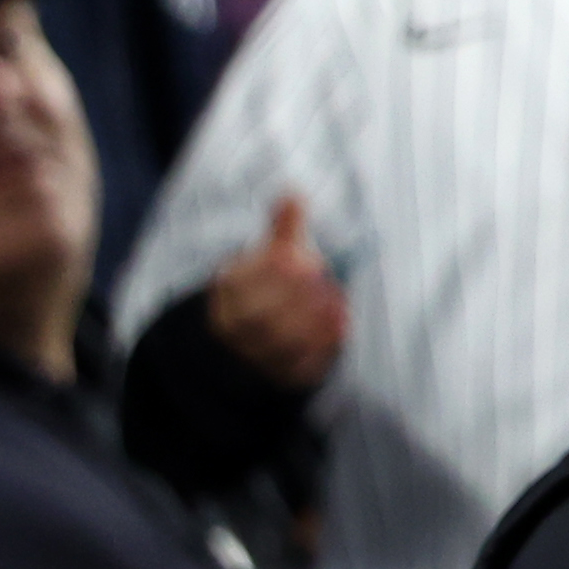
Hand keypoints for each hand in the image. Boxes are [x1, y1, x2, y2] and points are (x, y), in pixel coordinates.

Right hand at [203, 193, 349, 390]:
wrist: (251, 338)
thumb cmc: (269, 285)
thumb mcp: (270, 253)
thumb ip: (284, 228)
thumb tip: (292, 192)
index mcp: (227, 289)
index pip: (245, 281)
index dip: (279, 272)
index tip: (309, 262)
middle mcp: (230, 325)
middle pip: (259, 317)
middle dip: (297, 299)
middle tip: (328, 283)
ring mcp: (250, 354)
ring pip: (277, 345)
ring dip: (313, 323)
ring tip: (338, 302)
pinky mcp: (275, 375)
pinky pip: (296, 368)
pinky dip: (321, 349)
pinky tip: (342, 326)